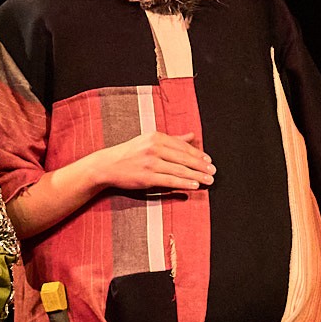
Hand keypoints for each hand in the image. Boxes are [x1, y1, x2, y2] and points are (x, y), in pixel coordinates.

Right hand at [94, 131, 215, 193]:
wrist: (107, 165)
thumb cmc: (130, 153)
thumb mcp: (149, 141)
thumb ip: (173, 139)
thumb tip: (192, 136)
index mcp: (156, 137)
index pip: (182, 146)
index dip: (198, 154)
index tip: (209, 161)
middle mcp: (154, 148)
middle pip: (184, 158)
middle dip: (201, 166)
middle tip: (213, 171)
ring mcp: (150, 163)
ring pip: (179, 170)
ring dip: (197, 176)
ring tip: (208, 180)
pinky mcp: (147, 177)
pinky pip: (170, 180)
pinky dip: (184, 183)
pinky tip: (195, 185)